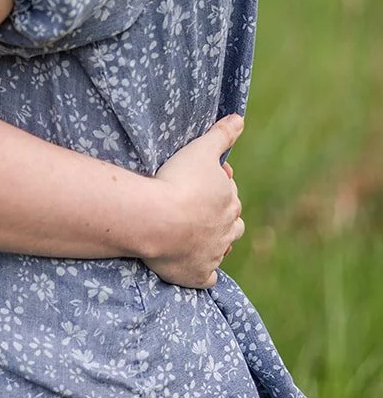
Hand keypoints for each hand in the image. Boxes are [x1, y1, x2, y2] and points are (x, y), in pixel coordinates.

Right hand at [147, 113, 245, 287]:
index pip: (230, 195)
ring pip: (222, 250)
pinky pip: (206, 278)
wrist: (157, 219)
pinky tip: (198, 269)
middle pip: (232, 224)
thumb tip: (240, 118)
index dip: (217, 188)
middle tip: (198, 209)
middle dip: (221, 217)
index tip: (198, 183)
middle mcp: (226, 230)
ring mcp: (213, 254)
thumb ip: (222, 135)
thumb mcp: (201, 150)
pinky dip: (204, 274)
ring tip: (200, 236)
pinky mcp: (197, 275)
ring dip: (216, 244)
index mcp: (230, 201)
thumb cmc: (179, 181)